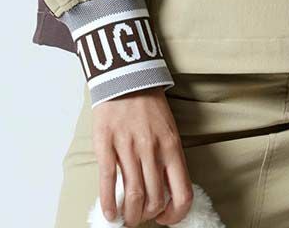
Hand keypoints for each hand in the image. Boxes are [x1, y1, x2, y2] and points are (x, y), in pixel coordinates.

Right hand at [92, 86, 193, 225]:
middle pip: (154, 199)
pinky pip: (108, 181)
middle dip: (147, 216)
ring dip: (130, 215)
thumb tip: (166, 192)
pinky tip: (109, 213)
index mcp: (172, 146)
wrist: (126, 75)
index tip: (165, 219)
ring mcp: (128, 147)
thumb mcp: (168, 129)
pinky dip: (109, 203)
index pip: (182, 193)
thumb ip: (168, 158)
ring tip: (126, 219)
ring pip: (133, 195)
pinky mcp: (106, 143)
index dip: (175, 215)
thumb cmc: (148, 104)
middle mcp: (152, 149)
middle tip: (141, 217)